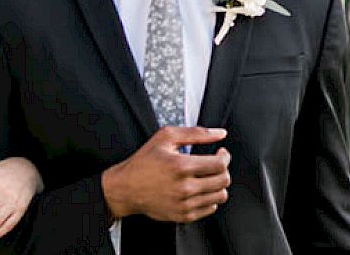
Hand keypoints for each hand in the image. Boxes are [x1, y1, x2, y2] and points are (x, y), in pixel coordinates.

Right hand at [102, 127, 231, 222]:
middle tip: (215, 165)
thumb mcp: (165, 137)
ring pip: (220, 196)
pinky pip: (210, 208)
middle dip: (223, 170)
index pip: (220, 164)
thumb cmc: (143, 162)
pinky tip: (198, 189)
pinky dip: (209, 198)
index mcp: (181, 166)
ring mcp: (184, 204)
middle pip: (223, 181)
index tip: (221, 153)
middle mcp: (184, 187)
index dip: (225, 156)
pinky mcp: (183, 216)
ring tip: (206, 177)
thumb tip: (220, 133)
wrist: (125, 188)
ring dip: (217, 185)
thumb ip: (196, 133)